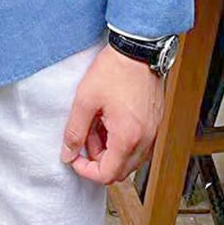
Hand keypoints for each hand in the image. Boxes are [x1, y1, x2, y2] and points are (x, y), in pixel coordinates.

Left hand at [60, 43, 164, 183]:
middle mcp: (145, 140)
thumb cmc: (114, 70)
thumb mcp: (85, 100)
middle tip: (85, 136)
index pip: (107, 174)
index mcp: (128, 138)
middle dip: (98, 159)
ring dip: (110, 149)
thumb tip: (68, 154)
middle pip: (120, 170)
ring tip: (96, 123)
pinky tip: (110, 118)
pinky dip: (122, 140)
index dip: (86, 170)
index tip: (75, 157)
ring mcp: (153, 132)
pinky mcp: (155, 122)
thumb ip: (75, 131)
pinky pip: (138, 144)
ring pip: (129, 158)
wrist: (137, 49)